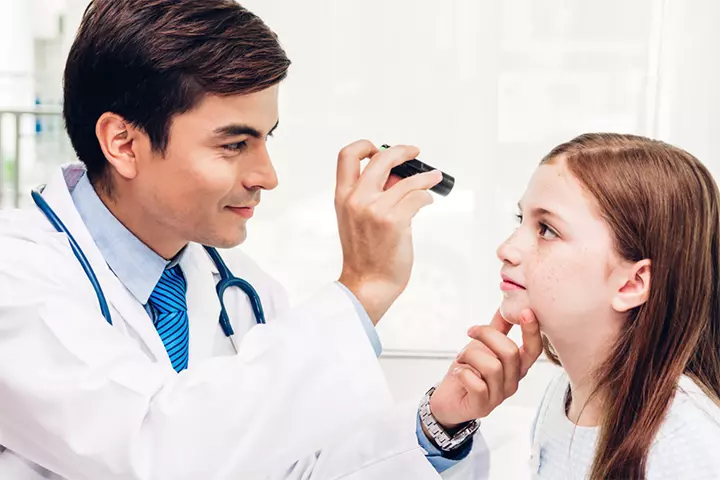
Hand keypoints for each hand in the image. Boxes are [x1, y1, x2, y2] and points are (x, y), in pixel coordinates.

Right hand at [335, 140, 441, 323]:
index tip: (379, 148)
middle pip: (382, 158)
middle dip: (402, 151)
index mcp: (342, 196)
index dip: (365, 146)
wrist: (367, 283)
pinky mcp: (394, 221)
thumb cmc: (366, 254)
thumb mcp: (357, 218)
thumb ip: (373, 194)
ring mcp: (375, 209)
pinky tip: (427, 201)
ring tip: (433, 177)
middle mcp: (356, 199)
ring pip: (407, 180)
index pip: (347, 156)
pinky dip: (426, 196)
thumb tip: (399, 174)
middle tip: (414, 152)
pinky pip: (418, 197)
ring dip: (425, 176)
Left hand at [428, 309, 541, 428]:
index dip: (533, 331)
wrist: (447, 400)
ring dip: (469, 355)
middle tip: (470, 332)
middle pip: (509, 352)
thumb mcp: (483, 346)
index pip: (534, 349)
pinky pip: (476, 384)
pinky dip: (463, 373)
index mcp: (516, 366)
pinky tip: (459, 373)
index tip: (526, 311)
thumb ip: (498, 327)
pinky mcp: (482, 406)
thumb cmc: (468, 371)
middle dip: (486, 335)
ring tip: (461, 358)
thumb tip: (507, 303)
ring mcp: (499, 396)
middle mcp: (512, 382)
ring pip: (491, 366)